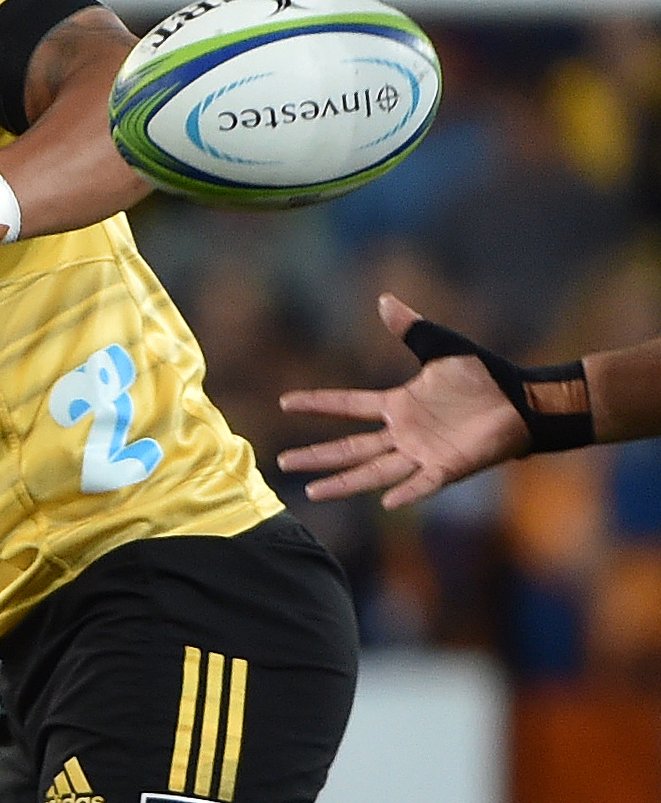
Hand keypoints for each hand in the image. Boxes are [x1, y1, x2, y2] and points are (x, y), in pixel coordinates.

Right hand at [276, 292, 529, 507]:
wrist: (519, 400)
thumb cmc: (484, 376)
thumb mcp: (442, 347)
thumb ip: (411, 328)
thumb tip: (382, 300)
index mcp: (398, 405)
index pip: (348, 406)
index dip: (317, 404)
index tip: (284, 402)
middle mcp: (402, 433)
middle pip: (350, 447)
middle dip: (316, 456)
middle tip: (282, 462)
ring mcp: (421, 453)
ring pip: (373, 471)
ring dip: (343, 482)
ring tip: (311, 492)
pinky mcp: (447, 468)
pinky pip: (423, 482)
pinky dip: (407, 492)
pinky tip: (386, 502)